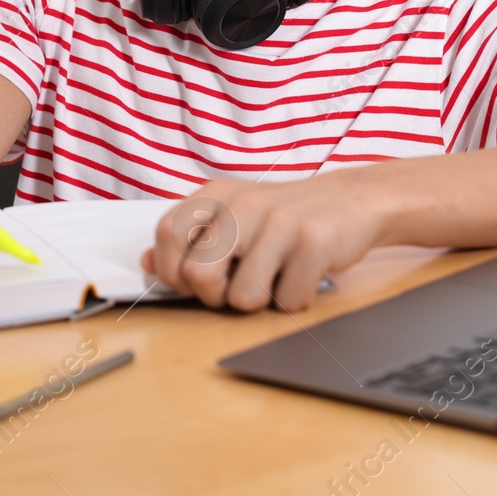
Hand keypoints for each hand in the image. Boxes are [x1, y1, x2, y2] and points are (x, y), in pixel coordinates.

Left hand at [140, 174, 383, 311]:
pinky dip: (294, 299)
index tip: (189, 283)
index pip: (165, 235)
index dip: (171, 271)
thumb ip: (188, 239)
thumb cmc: (283, 217)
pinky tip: (302, 275)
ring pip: (242, 297)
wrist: (350, 201)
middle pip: (198, 274)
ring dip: (259, 301)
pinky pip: (288, 300)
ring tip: (274, 278)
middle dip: (213, 297)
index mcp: (216, 194)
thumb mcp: (230, 217)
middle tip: (234, 289)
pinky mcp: (314, 242)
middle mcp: (243, 204)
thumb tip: (146, 263)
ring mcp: (280, 221)